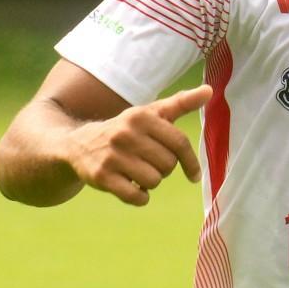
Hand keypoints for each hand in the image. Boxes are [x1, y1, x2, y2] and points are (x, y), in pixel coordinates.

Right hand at [65, 85, 211, 206]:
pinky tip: (132, 187)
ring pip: (154, 181)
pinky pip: (136, 197)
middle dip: (164, 168)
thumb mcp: (151, 113)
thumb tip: (210, 90)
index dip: (190, 161)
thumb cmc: (127, 129)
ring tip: (138, 172)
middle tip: (150, 163)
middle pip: (168, 164)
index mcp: (142, 116)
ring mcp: (112, 156)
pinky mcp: (101, 177)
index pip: (179, 142)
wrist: (79, 143)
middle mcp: (126, 134)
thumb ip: (181, 103)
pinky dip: (140, 197)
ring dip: (150, 182)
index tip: (194, 175)